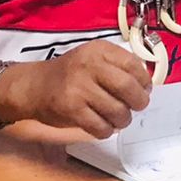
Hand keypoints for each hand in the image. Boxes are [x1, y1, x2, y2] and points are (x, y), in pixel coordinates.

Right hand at [0, 40, 151, 138]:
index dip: (144, 80)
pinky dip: (107, 130)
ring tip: (119, 118)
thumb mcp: (93, 59)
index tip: (145, 89)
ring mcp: (78, 87)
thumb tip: (146, 85)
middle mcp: (88, 65)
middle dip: (139, 101)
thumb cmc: (70, 75)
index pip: (133, 64)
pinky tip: (103, 126)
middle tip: (137, 106)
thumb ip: (118, 66)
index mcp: (98, 50)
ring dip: (123, 119)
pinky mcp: (71, 109)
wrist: (34, 86)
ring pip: (117, 110)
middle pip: (127, 87)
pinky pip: (101, 126)